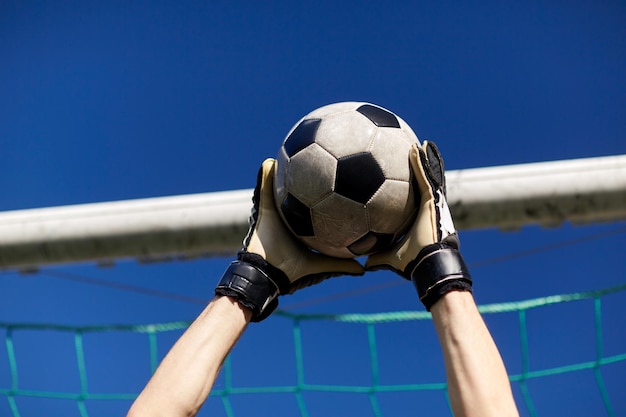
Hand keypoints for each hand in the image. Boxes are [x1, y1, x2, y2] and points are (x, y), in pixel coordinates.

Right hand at [216, 158, 363, 320]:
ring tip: (291, 152)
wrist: (266, 275)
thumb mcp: (321, 267)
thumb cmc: (292, 272)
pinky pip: (264, 189)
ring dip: (283, 173)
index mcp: (301, 229)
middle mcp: (288, 218)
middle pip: (297, 194)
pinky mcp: (262, 209)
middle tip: (316, 160)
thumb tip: (365, 270)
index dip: (324, 198)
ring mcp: (274, 212)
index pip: (314, 209)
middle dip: (303, 179)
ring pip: (279, 189)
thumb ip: (341, 266)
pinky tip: (271, 161)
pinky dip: (266, 175)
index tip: (337, 184)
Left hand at [366, 142, 471, 309]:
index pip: (413, 198)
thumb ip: (377, 257)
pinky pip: (426, 176)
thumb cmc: (412, 262)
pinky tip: (417, 147)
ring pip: (428, 175)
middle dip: (422, 168)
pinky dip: (422, 161)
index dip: (410, 187)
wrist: (427, 264)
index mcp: (419, 218)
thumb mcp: (389, 258)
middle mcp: (427, 208)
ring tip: (420, 143)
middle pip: (424, 183)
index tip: (403, 176)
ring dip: (424, 159)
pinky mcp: (433, 199)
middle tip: (415, 152)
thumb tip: (362, 263)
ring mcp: (432, 202)